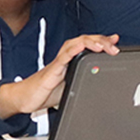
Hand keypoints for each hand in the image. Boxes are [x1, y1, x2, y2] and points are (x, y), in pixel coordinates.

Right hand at [0, 34, 119, 118]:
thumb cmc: (45, 93)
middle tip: (115, 45)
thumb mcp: (70, 87)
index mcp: (71, 62)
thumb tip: (99, 85)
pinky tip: (80, 47)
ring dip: (90, 42)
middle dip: (101, 41)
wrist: (24, 99)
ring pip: (74, 45)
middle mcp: (65, 59)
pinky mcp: (51, 71)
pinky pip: (62, 58)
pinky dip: (72, 51)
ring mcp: (58, 63)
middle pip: (84, 41)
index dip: (103, 41)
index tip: (116, 39)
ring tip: (102, 45)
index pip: (89, 46)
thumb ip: (82, 81)